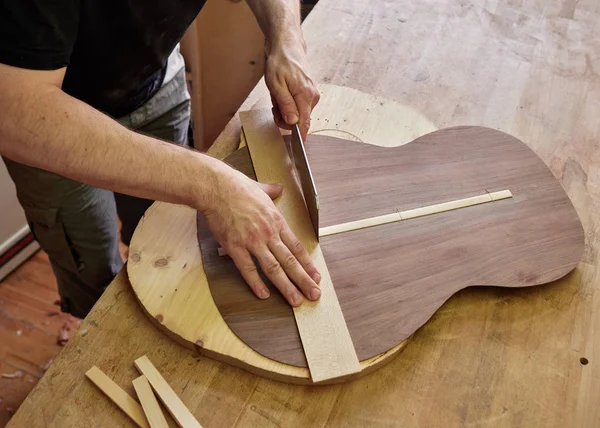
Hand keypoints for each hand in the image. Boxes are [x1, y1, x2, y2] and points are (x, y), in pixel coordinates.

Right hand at [202, 166, 320, 306]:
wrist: (216, 187)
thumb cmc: (237, 186)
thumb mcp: (260, 188)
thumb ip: (271, 191)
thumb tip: (278, 187)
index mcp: (276, 221)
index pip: (297, 247)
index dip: (308, 264)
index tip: (316, 276)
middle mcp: (268, 233)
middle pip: (290, 261)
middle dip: (304, 280)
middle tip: (314, 294)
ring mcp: (252, 241)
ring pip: (273, 268)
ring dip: (286, 286)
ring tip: (296, 301)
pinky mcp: (235, 247)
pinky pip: (248, 268)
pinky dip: (256, 283)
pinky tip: (264, 295)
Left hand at [265, 34, 319, 140]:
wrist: (287, 46)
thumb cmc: (280, 63)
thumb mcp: (276, 86)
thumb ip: (285, 106)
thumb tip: (292, 123)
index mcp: (306, 97)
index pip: (304, 125)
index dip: (298, 137)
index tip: (294, 147)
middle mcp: (313, 98)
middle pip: (299, 121)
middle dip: (284, 117)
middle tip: (275, 104)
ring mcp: (312, 95)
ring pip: (297, 114)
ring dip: (285, 109)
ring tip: (278, 94)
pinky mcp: (309, 93)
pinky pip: (298, 107)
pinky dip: (288, 103)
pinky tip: (283, 93)